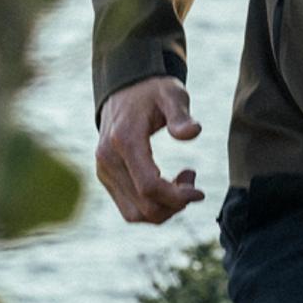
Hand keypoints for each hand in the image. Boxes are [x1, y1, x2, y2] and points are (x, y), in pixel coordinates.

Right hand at [95, 75, 206, 223]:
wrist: (124, 88)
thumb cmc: (152, 91)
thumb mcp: (172, 94)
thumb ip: (181, 115)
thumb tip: (193, 133)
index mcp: (124, 140)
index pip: (149, 186)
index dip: (176, 197)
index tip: (199, 193)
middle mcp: (108, 160)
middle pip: (143, 206)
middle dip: (174, 205)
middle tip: (192, 180)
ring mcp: (104, 170)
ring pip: (134, 213)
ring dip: (164, 210)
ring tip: (181, 185)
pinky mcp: (105, 176)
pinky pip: (128, 208)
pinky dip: (151, 207)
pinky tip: (167, 187)